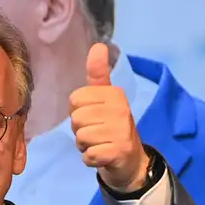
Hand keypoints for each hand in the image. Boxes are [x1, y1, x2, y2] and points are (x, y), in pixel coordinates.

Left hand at [69, 43, 150, 191]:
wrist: (130, 159)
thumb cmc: (111, 125)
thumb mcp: (105, 98)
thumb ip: (98, 74)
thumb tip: (98, 45)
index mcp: (114, 94)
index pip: (74, 100)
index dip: (78, 112)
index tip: (93, 116)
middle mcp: (120, 109)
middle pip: (76, 120)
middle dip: (80, 130)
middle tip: (97, 133)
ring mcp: (120, 131)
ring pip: (81, 138)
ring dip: (85, 146)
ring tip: (100, 143)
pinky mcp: (118, 151)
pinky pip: (88, 156)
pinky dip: (91, 159)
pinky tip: (102, 156)